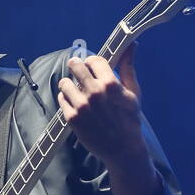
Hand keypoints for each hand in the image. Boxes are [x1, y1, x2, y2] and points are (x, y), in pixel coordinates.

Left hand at [57, 42, 161, 194]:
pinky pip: (62, 99)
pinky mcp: (72, 118)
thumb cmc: (130, 120)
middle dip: (77, 67)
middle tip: (80, 73)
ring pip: (65, 82)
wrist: (123, 149)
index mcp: (111, 84)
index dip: (92, 63)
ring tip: (78, 92)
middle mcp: (94, 93)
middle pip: (75, 66)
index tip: (93, 67)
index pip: (93, 59)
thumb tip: (132, 45)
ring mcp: (81, 106)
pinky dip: (67, 100)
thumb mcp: (133, 93)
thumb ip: (128, 67)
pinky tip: (76, 105)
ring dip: (70, 85)